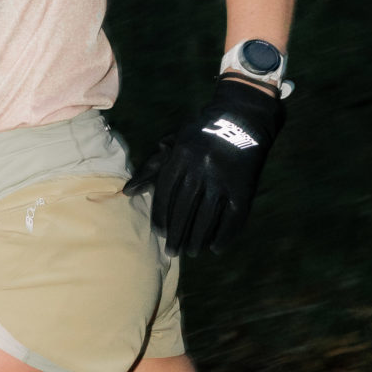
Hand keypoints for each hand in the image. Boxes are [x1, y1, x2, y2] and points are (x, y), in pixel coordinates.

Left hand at [128, 75, 284, 254]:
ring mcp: (223, 180)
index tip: (160, 232)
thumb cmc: (201, 133)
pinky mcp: (243, 189)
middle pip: (184, 209)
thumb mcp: (175, 142)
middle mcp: (201, 169)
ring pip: (206, 217)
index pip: (166, 193)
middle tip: (172, 251)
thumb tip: (128, 192)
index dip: (161, 216)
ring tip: (190, 251)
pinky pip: (232, 219)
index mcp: (181, 156)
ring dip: (197, 239)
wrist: (242, 119)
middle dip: (177, 234)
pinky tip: (215, 247)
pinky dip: (224, 236)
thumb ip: (152, 167)